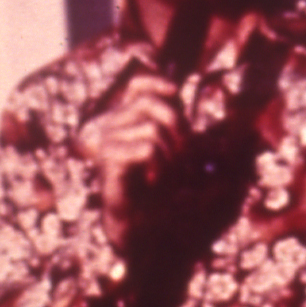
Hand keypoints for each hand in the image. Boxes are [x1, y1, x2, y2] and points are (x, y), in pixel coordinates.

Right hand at [78, 72, 185, 255]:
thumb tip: (196, 110)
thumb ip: (181, 131)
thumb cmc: (157, 187)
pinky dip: (162, 165)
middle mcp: (113, 125)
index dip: (157, 82)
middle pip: (149, 102)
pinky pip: (147, 148)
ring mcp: (109, 142)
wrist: (137, 224)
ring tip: (172, 174)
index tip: (177, 93)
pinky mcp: (110, 161)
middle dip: (178, 124)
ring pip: (152, 127)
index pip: (137, 85)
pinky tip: (156, 180)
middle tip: (186, 152)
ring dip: (173, 153)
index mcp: (127, 119)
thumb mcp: (175, 154)